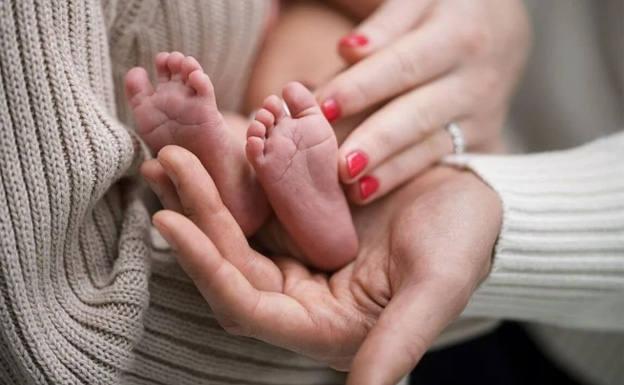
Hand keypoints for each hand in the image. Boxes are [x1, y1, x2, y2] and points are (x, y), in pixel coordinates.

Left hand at [143, 145, 501, 383]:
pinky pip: (252, 200)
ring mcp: (295, 256)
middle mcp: (300, 297)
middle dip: (195, 215)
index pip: (247, 307)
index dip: (207, 269)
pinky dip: (227, 176)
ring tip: (168, 153)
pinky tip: (204, 145)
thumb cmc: (463, 244)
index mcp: (324, 325)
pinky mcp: (297, 221)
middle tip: (166, 164)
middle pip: (230, 264)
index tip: (170, 222)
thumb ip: (397, 345)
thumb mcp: (435, 289)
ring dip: (200, 194)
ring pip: (233, 231)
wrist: (472, 197)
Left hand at [316, 0, 530, 203]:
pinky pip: (439, 161)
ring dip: (390, 168)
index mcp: (457, 31)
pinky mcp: (481, 139)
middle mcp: (475, 76)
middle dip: (378, 139)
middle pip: (419, 112)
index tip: (320, 106)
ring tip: (352, 189)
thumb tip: (350, 51)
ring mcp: (481, 113)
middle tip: (339, 164)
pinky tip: (369, 191)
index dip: (362, 86)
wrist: (502, 30)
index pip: (403, 64)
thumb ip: (385, 24)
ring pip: (431, 144)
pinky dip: (403, 176)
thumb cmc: (439, 11)